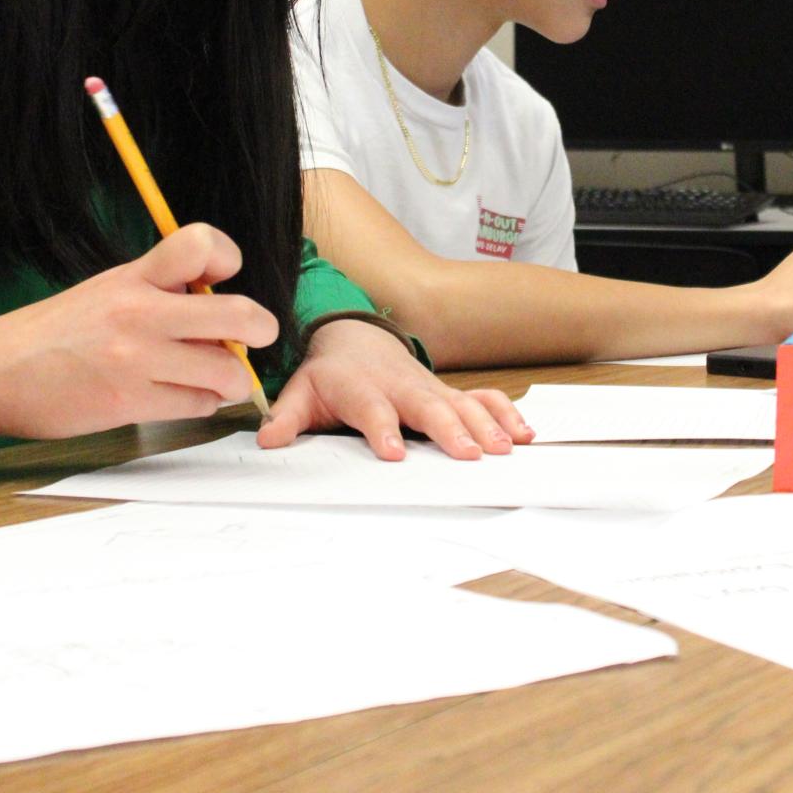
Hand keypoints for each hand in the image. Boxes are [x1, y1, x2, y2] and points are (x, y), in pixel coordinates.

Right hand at [0, 224, 276, 437]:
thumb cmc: (51, 332)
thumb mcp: (105, 290)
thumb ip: (159, 290)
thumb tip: (215, 304)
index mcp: (132, 276)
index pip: (201, 244)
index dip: (227, 257)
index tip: (223, 275)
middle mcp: (140, 314)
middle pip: (239, 314)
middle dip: (261, 328)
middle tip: (256, 335)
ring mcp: (137, 360)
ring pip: (227, 371)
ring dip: (229, 378)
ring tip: (209, 376)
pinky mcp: (130, 403)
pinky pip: (199, 405)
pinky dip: (201, 403)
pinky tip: (181, 396)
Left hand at [256, 318, 535, 460]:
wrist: (353, 338)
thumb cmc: (329, 374)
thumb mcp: (300, 391)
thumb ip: (286, 417)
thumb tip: (268, 439)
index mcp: (360, 386)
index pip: (371, 408)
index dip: (382, 428)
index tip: (393, 452)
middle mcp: (400, 385)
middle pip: (427, 406)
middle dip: (450, 429)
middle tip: (469, 454)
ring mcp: (429, 387)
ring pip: (461, 403)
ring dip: (485, 424)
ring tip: (504, 448)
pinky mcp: (448, 392)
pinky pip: (482, 399)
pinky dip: (505, 413)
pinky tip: (524, 433)